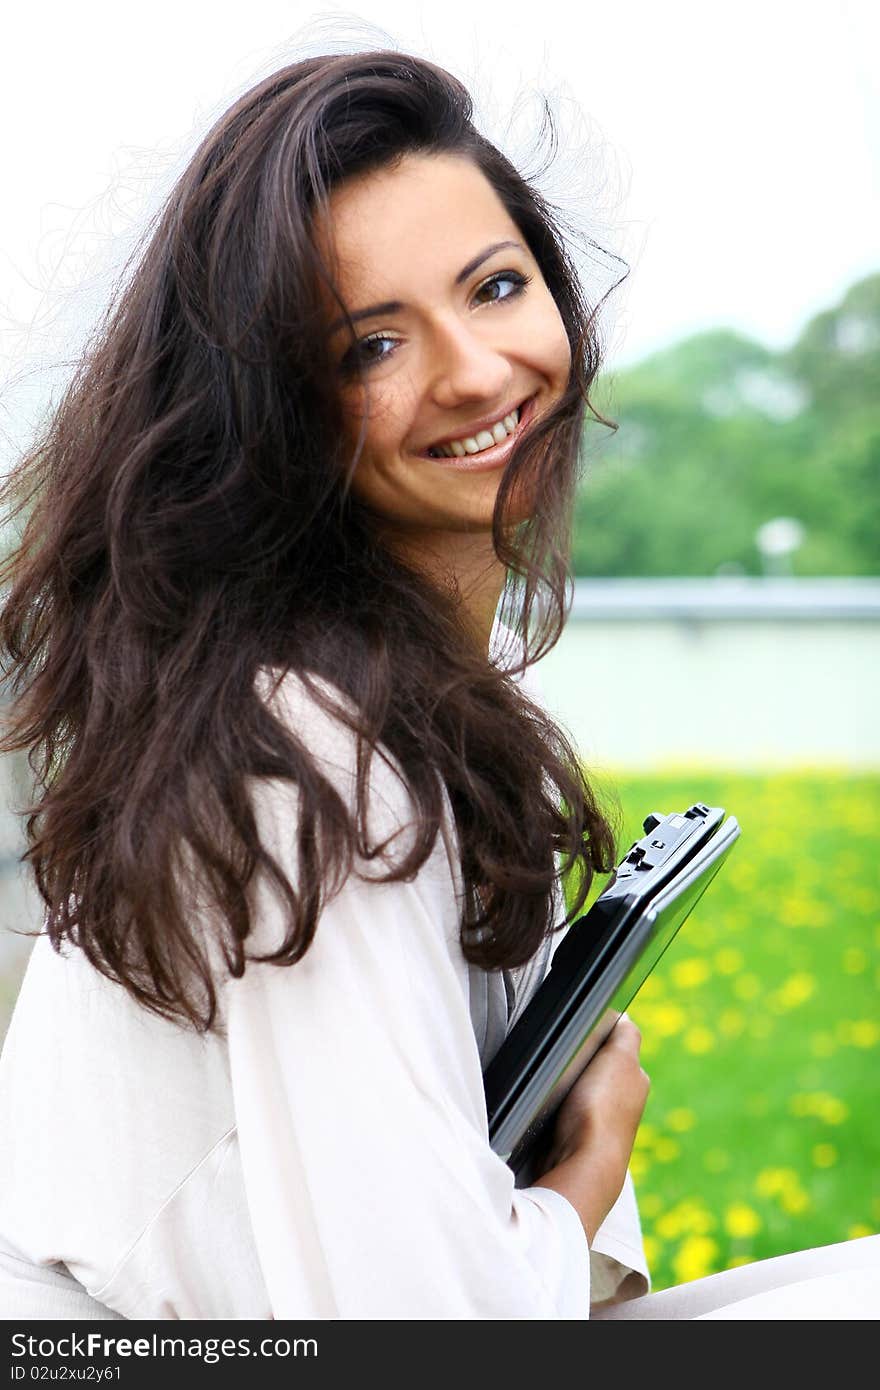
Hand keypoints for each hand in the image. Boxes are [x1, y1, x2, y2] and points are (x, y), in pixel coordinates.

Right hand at [531, 1015, 649, 1242]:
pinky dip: (554, 1105)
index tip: (579, 1035)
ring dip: (564, 1084)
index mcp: (635, 1080)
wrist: (582, 1164)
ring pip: (576, 1087)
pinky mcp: (574, 1137)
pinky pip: (561, 1109)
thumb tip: (623, 1017)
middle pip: (593, 1065)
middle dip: (578, 1060)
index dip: (596, 1036)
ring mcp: (598, 1122)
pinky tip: (547, 1104)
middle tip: (562, 1056)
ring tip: (552, 1080)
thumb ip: (625, 1034)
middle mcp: (621, 1102)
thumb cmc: (602, 1110)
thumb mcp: (620, 1058)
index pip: (615, 1045)